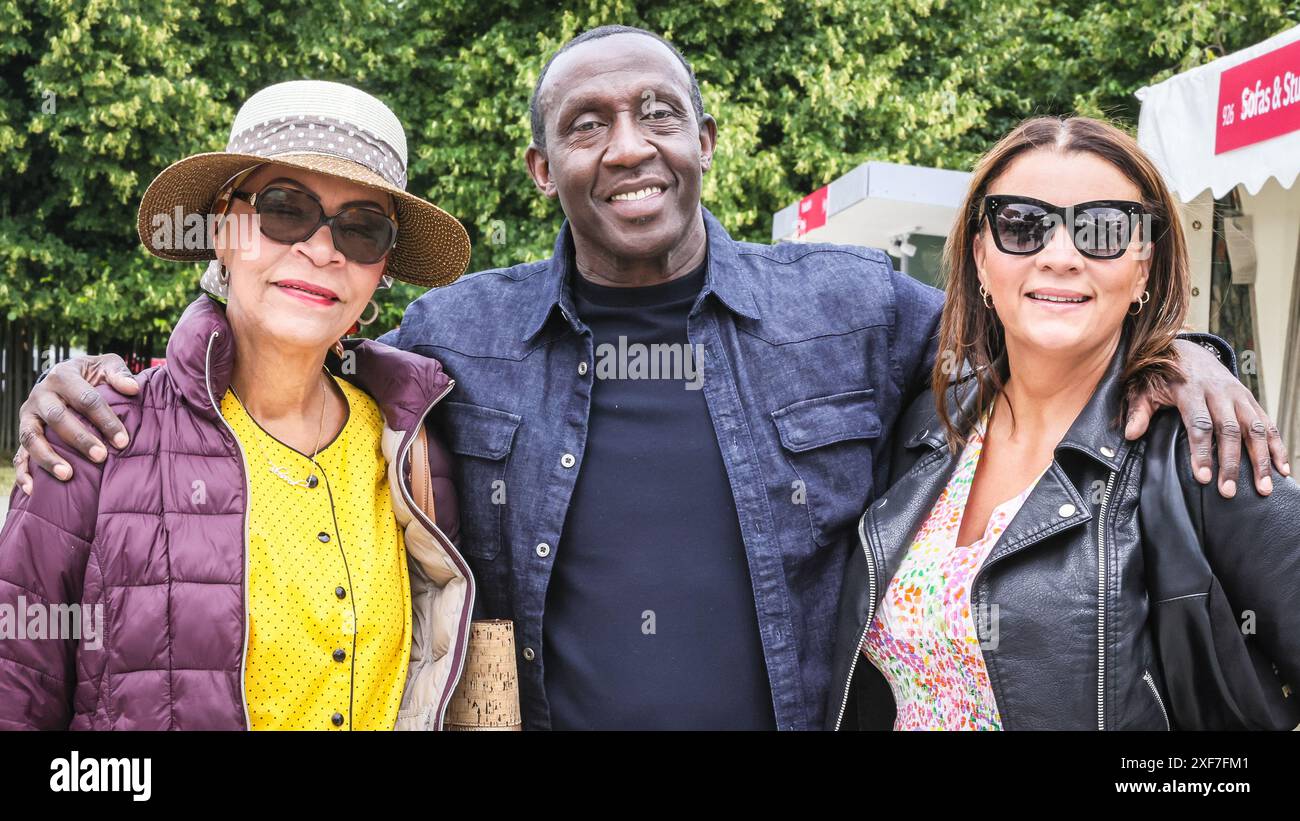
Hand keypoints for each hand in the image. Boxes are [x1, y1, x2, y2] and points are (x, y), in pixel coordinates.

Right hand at [14, 353, 138, 493]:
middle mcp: (41, 395)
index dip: (105, 420)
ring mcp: (29, 415)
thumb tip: (133, 389)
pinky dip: (24, 473)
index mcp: (63, 376)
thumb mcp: (105, 366)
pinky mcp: (23, 432)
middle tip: (101, 456)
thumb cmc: (92, 375)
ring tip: (68, 475)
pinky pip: (19, 455)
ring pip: (31, 437)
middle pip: (57, 418)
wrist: (63, 376)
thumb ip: (119, 375)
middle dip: (79, 439)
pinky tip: (33, 489)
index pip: (86, 399)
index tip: (122, 441)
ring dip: (48, 457)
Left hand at [1125, 339, 1288, 497]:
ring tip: (1263, 488)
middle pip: (1229, 430)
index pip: (1199, 424)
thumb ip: (1138, 411)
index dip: (1201, 452)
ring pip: (1254, 428)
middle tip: (1228, 491)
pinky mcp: (1250, 399)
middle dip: (1230, 463)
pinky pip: (1267, 424)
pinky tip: (1281, 470)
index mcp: (1191, 390)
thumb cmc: (1162, 376)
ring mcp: (1238, 395)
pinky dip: (1276, 447)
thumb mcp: (1144, 390)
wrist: (1186, 351)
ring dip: (1261, 460)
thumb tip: (1130, 434)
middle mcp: (1219, 392)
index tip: (1203, 477)